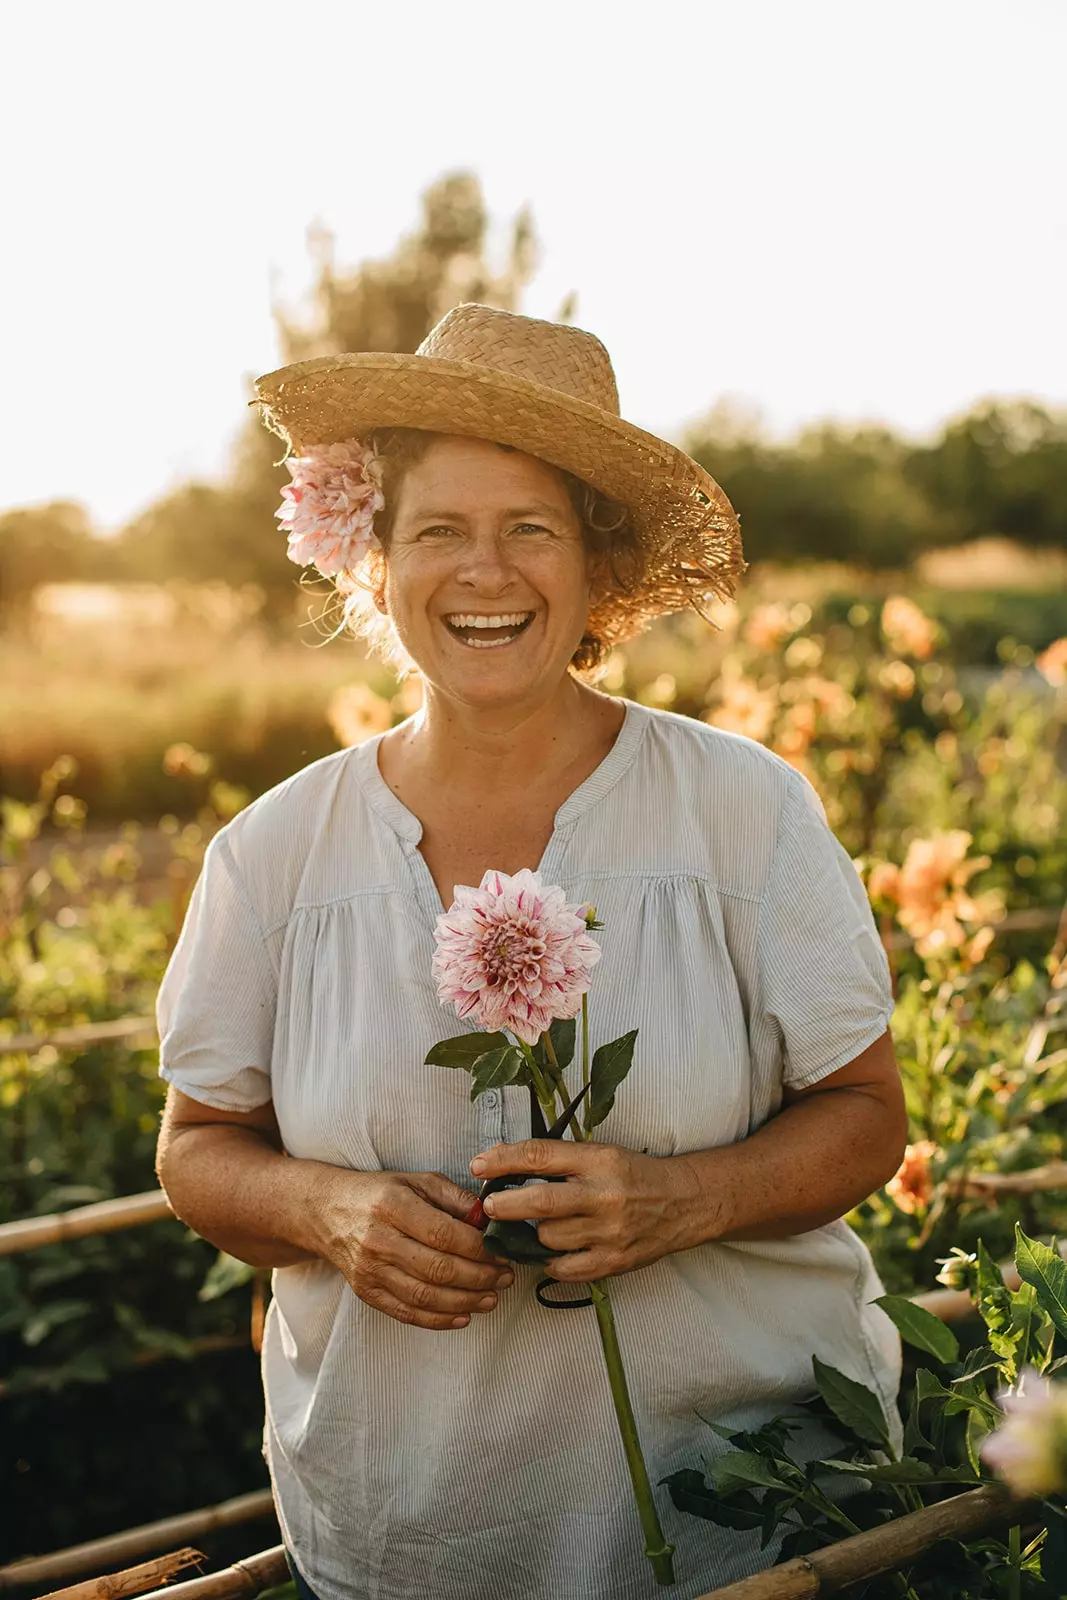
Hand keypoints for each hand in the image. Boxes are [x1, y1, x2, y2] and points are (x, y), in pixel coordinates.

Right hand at [315, 1168, 514, 1329]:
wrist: (328, 1212)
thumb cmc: (381, 1193)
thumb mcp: (417, 1181)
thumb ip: (455, 1197)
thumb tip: (488, 1218)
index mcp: (393, 1206)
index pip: (444, 1234)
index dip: (479, 1248)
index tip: (502, 1252)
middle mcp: (379, 1240)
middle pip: (438, 1269)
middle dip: (480, 1278)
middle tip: (505, 1277)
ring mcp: (370, 1270)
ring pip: (425, 1297)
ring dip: (466, 1302)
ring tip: (492, 1298)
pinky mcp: (366, 1293)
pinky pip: (406, 1313)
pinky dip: (438, 1320)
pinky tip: (463, 1316)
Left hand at [470, 1139, 703, 1281]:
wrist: (682, 1203)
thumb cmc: (633, 1175)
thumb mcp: (600, 1154)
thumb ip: (556, 1160)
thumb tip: (501, 1160)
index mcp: (598, 1160)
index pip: (540, 1156)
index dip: (503, 1160)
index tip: (478, 1165)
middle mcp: (603, 1195)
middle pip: (539, 1202)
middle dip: (504, 1205)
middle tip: (487, 1206)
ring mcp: (609, 1232)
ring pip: (547, 1238)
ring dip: (531, 1234)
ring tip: (534, 1227)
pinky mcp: (613, 1261)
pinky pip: (563, 1268)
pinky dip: (550, 1261)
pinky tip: (553, 1250)